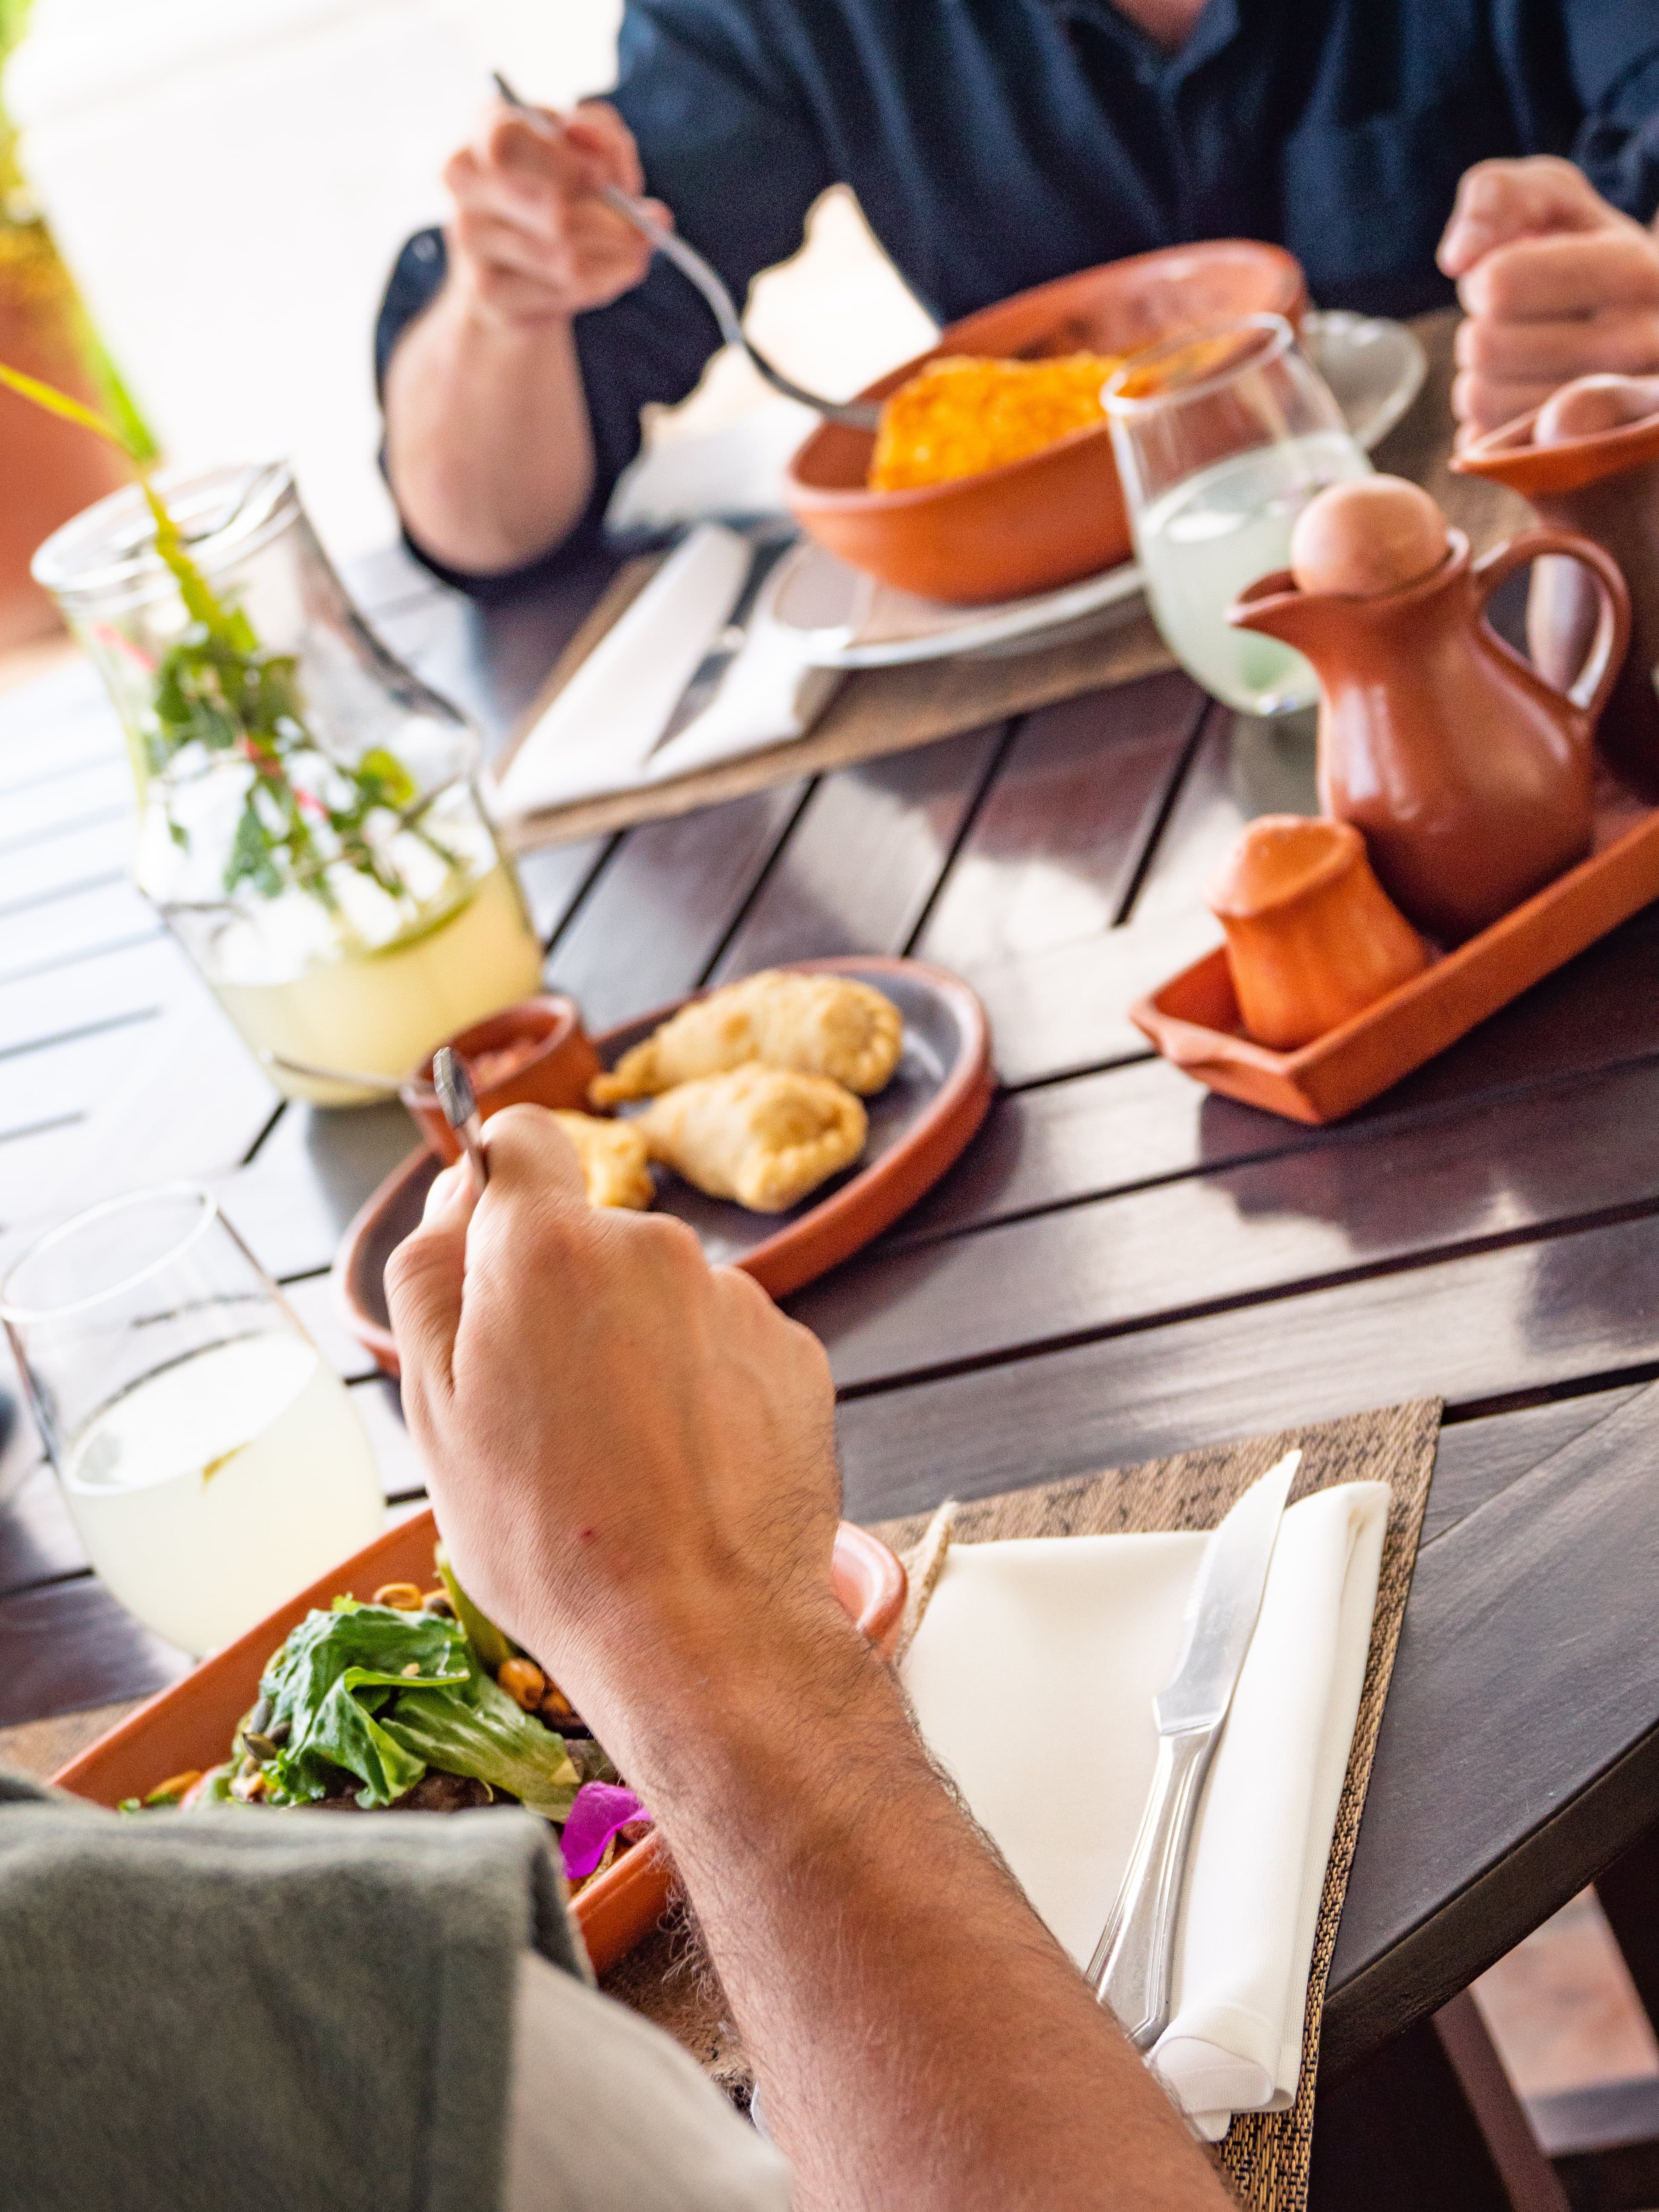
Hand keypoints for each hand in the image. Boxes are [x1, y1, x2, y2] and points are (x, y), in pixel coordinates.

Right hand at [384, 1107, 846, 1775]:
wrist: (702, 1632)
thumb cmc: (549, 1537)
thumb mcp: (434, 1411)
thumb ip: (430, 1276)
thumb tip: (457, 1195)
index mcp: (547, 1248)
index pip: (517, 1140)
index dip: (495, 1188)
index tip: (489, 1254)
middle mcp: (652, 1246)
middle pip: (588, 1239)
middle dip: (560, 1303)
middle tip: (545, 1417)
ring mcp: (734, 1298)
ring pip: (657, 1299)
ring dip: (634, 1352)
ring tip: (623, 1462)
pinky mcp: (795, 1352)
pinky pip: (723, 1346)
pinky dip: (701, 1390)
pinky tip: (686, 1470)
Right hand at [441, 97, 666, 328]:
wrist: (516, 272)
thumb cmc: (558, 190)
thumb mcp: (586, 150)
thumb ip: (602, 139)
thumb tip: (609, 167)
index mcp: (486, 127)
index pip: (508, 140)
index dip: (565, 163)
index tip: (606, 178)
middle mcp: (464, 178)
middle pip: (550, 208)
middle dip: (612, 223)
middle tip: (648, 230)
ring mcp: (469, 238)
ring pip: (563, 255)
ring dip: (615, 257)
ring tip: (636, 252)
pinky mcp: (487, 292)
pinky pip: (562, 290)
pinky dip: (601, 284)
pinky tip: (607, 275)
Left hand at [1437, 157, 1658, 437]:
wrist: (1641, 334)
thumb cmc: (1585, 259)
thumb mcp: (1556, 204)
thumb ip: (1500, 195)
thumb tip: (1459, 257)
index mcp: (1638, 273)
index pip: (1498, 284)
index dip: (1485, 279)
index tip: (1514, 280)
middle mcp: (1642, 348)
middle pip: (1482, 346)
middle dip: (1484, 329)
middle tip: (1525, 325)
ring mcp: (1617, 420)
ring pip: (1478, 399)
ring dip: (1482, 377)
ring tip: (1532, 361)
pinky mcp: (1580, 466)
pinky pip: (1484, 445)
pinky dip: (1489, 422)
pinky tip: (1531, 401)